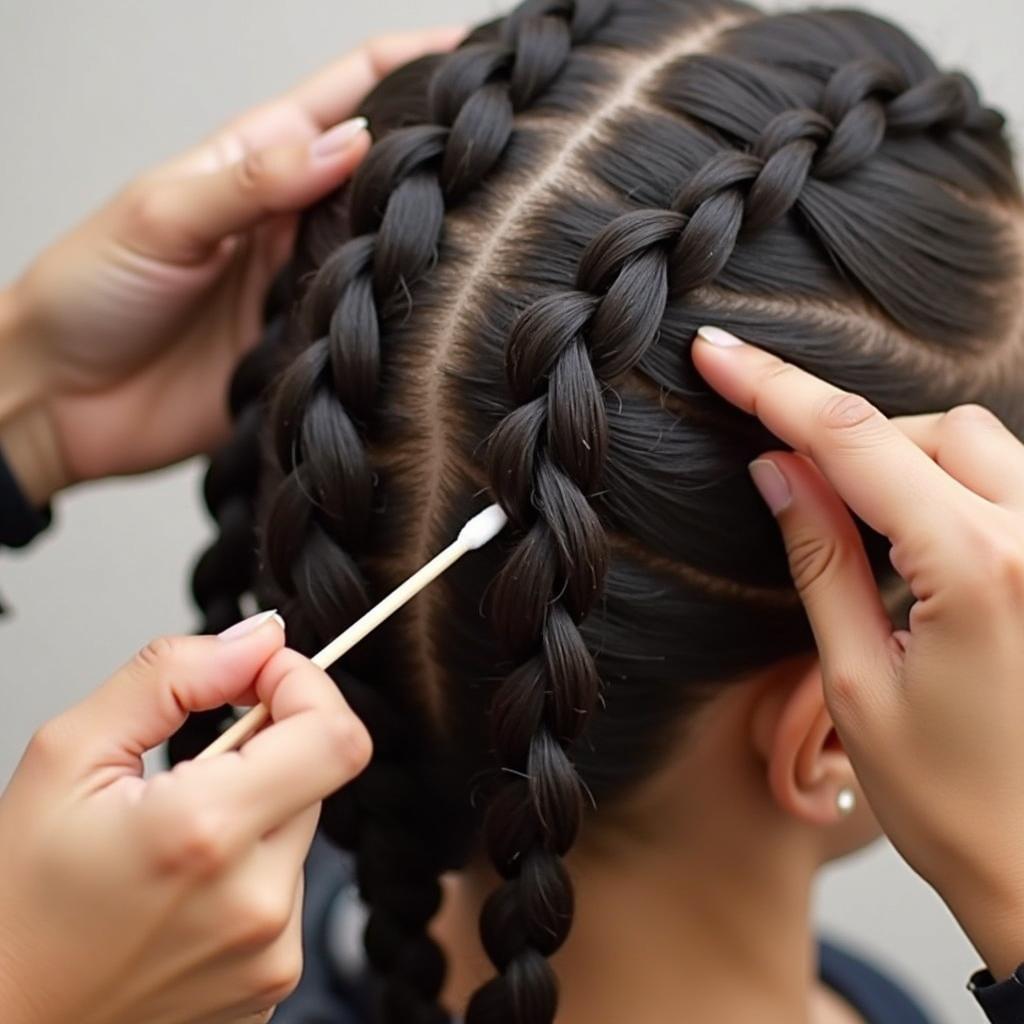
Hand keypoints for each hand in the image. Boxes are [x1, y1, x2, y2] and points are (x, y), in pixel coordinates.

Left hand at [0, 28, 462, 504]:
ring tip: (501, 236)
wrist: (62, 401)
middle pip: (388, 176)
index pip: (355, 94)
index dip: (419, 65)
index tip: (485, 57)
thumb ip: (255, 180)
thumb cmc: (89, 291)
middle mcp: (295, 220)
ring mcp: (308, 286)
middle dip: (447, 159)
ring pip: (391, 255)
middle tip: (515, 157)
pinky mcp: (310, 349)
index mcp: (261, 161)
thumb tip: (350, 144)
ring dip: (436, 246)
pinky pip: (370, 332)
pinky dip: (404, 325)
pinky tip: (441, 321)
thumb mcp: (163, 214)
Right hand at [0, 612, 370, 1023]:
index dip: (306, 686)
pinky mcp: (271, 983)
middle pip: (320, 773)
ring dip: (257, 808)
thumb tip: (256, 638)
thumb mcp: (67, 757)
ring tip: (175, 840)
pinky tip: (185, 891)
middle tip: (196, 764)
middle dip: (271, 744)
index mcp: (205, 834)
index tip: (260, 677)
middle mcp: (254, 903)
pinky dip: (250, 868)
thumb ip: (171, 676)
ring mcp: (269, 953)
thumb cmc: (15, 905)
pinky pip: (288, 889)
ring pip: (302, 829)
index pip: (335, 734)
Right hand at [693, 326, 1023, 979]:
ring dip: (913, 467)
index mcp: (976, 570)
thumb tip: (777, 469)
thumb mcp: (857, 683)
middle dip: (857, 445)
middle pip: (933, 429)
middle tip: (806, 501)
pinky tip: (932, 560)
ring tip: (880, 547)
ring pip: (983, 446)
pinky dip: (958, 494)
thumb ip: (819, 559)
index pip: (852, 443)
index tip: (718, 353)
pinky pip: (1015, 488)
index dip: (773, 389)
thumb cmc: (952, 803)